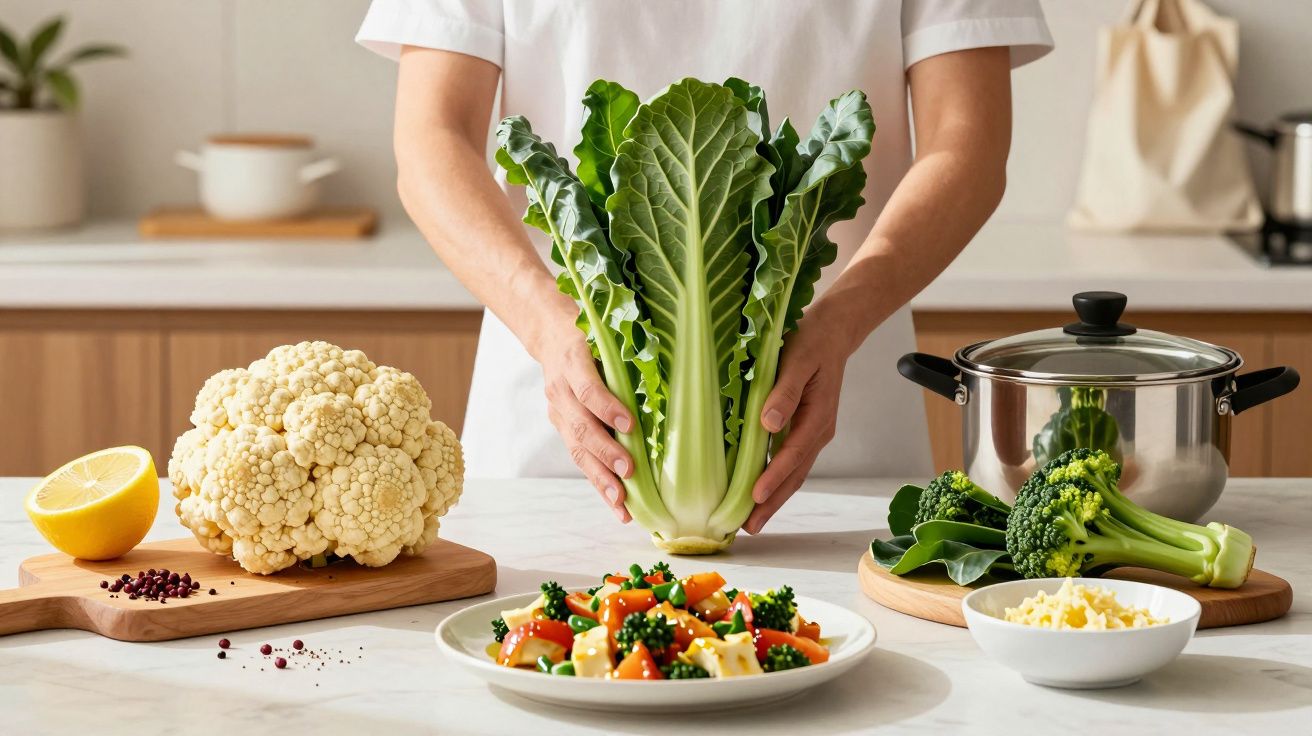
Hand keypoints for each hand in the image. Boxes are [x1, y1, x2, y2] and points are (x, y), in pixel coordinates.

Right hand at [539, 326, 635, 522]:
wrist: (551, 337)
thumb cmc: (593, 334)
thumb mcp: (606, 332)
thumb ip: (630, 348)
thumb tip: (679, 365)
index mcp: (572, 361)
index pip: (587, 389)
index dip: (606, 407)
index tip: (630, 425)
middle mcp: (560, 390)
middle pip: (580, 426)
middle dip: (605, 451)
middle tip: (628, 471)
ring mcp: (559, 413)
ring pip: (577, 450)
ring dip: (600, 478)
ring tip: (621, 502)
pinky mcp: (562, 430)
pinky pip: (580, 460)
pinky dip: (599, 484)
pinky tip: (619, 507)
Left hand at [744, 314, 850, 533]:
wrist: (834, 330)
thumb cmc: (812, 340)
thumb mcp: (797, 358)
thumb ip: (783, 391)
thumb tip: (768, 424)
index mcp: (817, 416)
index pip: (793, 454)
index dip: (773, 477)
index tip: (754, 497)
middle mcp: (819, 430)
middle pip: (796, 475)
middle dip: (773, 503)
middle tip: (750, 527)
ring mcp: (814, 432)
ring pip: (795, 472)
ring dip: (776, 497)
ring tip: (753, 521)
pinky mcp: (806, 428)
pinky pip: (792, 461)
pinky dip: (778, 479)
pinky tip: (761, 491)